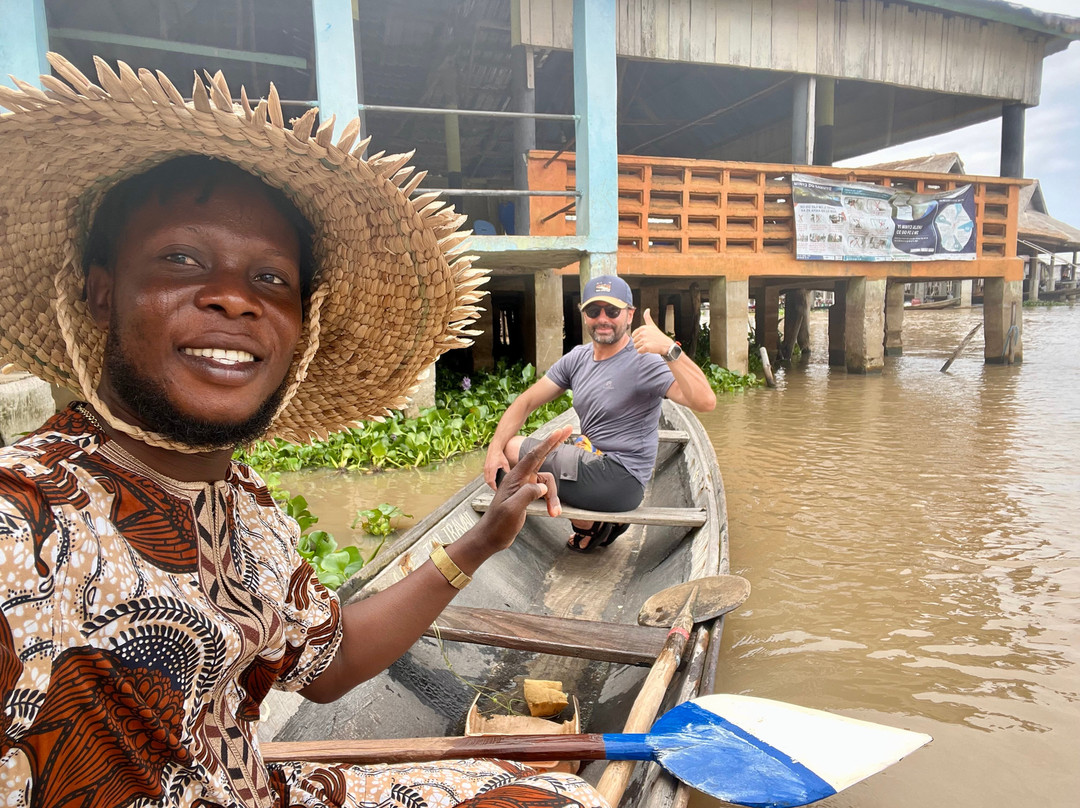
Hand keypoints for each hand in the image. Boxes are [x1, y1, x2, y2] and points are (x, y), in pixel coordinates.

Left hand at [479, 425, 570, 551]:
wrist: (491, 537)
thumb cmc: (498, 524)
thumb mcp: (512, 509)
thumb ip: (527, 494)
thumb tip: (542, 486)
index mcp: (515, 477)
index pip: (534, 456)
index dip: (548, 443)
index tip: (559, 431)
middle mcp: (520, 478)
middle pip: (542, 457)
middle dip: (555, 444)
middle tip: (567, 429)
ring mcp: (524, 485)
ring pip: (547, 482)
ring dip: (554, 497)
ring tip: (554, 512)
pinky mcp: (527, 494)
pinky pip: (544, 491)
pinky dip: (551, 501)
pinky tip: (552, 511)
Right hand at [483, 447, 509, 489]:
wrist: (494, 448)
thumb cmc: (500, 455)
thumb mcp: (505, 464)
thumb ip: (507, 471)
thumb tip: (510, 478)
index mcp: (492, 468)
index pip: (491, 481)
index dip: (494, 487)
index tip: (497, 490)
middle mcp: (487, 469)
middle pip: (487, 482)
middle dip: (492, 486)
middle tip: (497, 489)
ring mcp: (485, 468)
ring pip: (486, 479)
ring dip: (490, 483)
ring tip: (495, 486)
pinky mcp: (485, 467)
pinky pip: (485, 476)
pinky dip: (488, 480)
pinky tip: (493, 481)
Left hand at [632, 308, 673, 355]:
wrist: (666, 345)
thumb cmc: (658, 336)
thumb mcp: (652, 325)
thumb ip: (647, 318)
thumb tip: (647, 310)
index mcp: (643, 328)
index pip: (633, 335)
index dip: (639, 338)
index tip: (646, 338)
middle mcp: (643, 333)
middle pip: (634, 341)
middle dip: (640, 343)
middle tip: (648, 342)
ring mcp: (644, 340)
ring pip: (636, 346)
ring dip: (641, 347)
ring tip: (649, 345)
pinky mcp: (646, 346)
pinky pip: (639, 351)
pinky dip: (643, 351)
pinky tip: (649, 348)